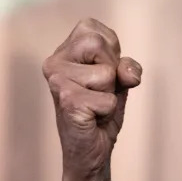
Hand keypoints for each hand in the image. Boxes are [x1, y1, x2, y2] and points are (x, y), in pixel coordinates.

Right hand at [43, 18, 141, 180]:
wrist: (91, 150)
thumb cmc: (102, 110)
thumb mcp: (120, 81)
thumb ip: (127, 67)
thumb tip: (127, 73)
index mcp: (64, 50)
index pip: (97, 30)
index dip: (112, 54)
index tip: (103, 74)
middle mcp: (54, 62)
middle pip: (99, 44)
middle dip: (112, 70)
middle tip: (100, 91)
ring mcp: (57, 81)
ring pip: (107, 73)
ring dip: (110, 93)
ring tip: (95, 105)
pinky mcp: (66, 101)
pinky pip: (108, 99)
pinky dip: (108, 111)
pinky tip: (92, 118)